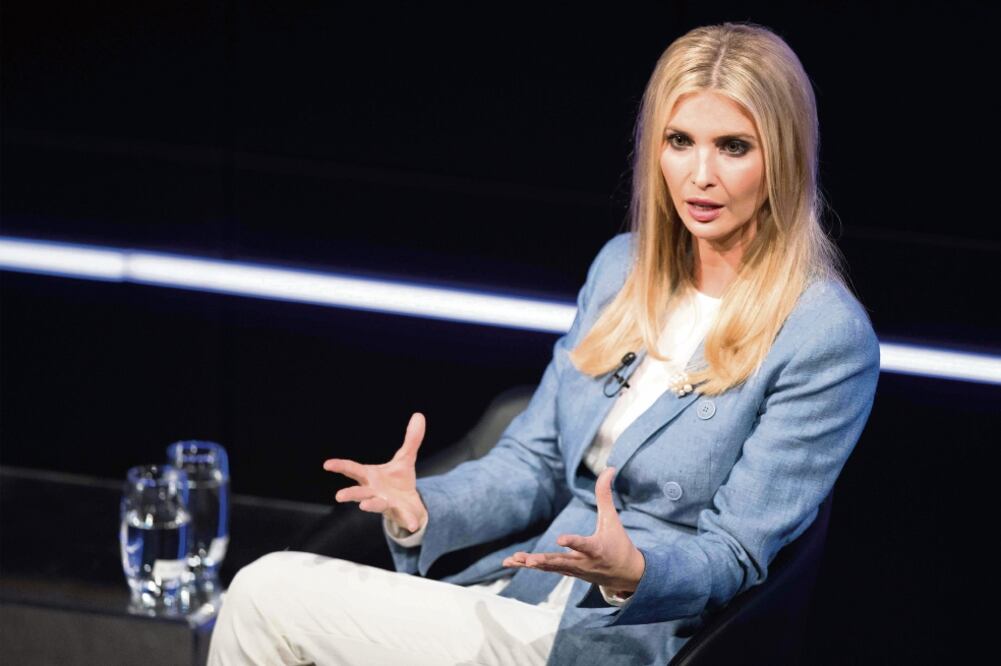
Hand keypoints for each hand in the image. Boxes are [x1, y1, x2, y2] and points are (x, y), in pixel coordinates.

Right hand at [322, 412, 428, 532]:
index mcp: (371, 477)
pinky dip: (408, 520)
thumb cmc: (398, 482)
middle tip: (339, 495)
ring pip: (375, 505)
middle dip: (350, 493)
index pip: (353, 470)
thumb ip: (411, 440)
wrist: (409, 504)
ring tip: (365, 506)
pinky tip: (413, 525)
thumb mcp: (405, 459)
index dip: (340, 466)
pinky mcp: (399, 512)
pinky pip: (404, 517)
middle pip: (359, 492)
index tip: (327, 464)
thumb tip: (419, 415)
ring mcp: (385, 503)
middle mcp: (374, 491)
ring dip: (370, 505)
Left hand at [502, 467, 644, 596]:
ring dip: (532, 563)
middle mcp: (583, 562)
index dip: (573, 541)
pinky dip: (529, 565)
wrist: (625, 575)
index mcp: (596, 548)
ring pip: (550, 566)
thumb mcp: (612, 519)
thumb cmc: (619, 543)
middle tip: (529, 561)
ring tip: (514, 559)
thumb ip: (605, 494)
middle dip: (545, 561)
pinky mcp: (566, 572)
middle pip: (561, 561)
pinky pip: (546, 569)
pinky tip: (511, 562)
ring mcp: (573, 569)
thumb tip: (609, 468)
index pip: (583, 544)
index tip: (560, 539)